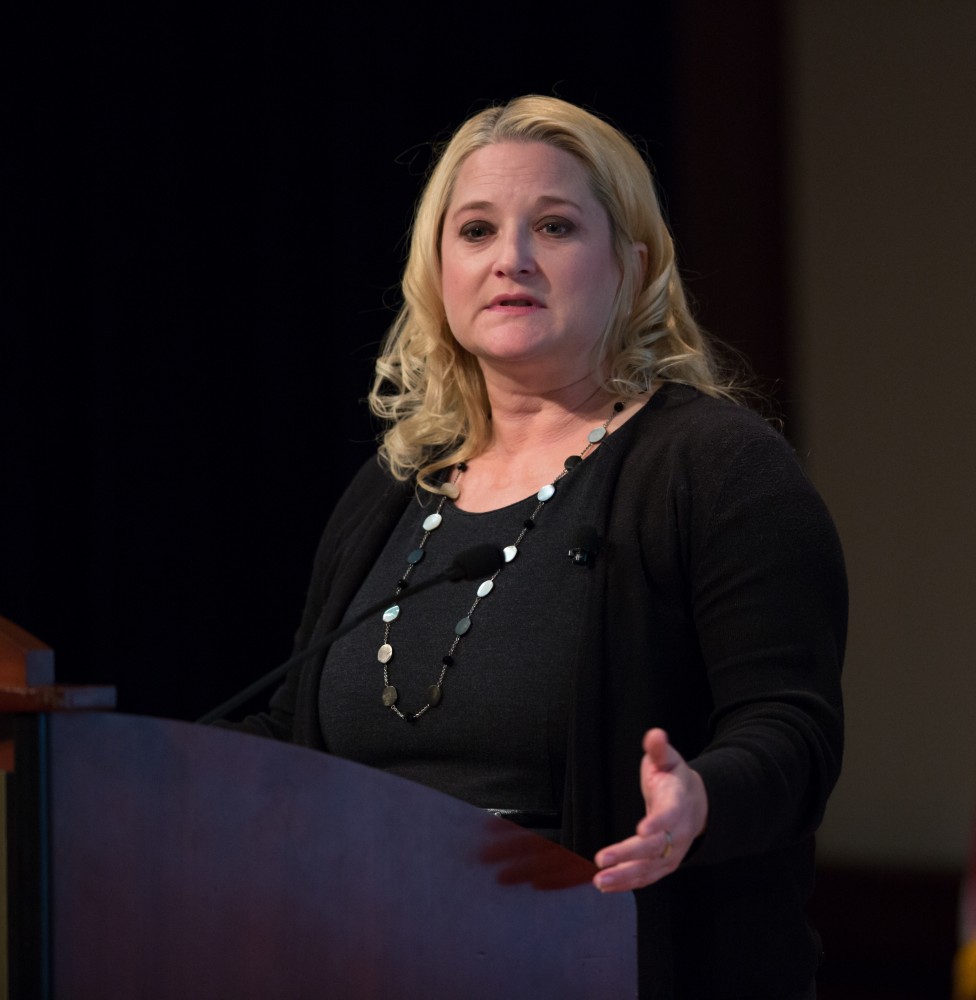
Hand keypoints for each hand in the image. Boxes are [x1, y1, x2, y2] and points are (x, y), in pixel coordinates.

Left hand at [592, 728, 707, 892]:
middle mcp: (678, 831)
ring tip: (600, 880)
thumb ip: (659, 749)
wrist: (696, 803)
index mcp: (678, 802)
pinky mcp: (665, 863)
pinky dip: (628, 883)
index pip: (669, 814)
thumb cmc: (674, 779)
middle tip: (602, 859)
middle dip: (628, 854)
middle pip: (655, 847)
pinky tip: (607, 885)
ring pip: (650, 867)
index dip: (657, 822)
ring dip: (625, 875)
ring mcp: (673, 850)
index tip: (641, 829)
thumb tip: (655, 734)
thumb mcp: (668, 759)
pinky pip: (647, 877)